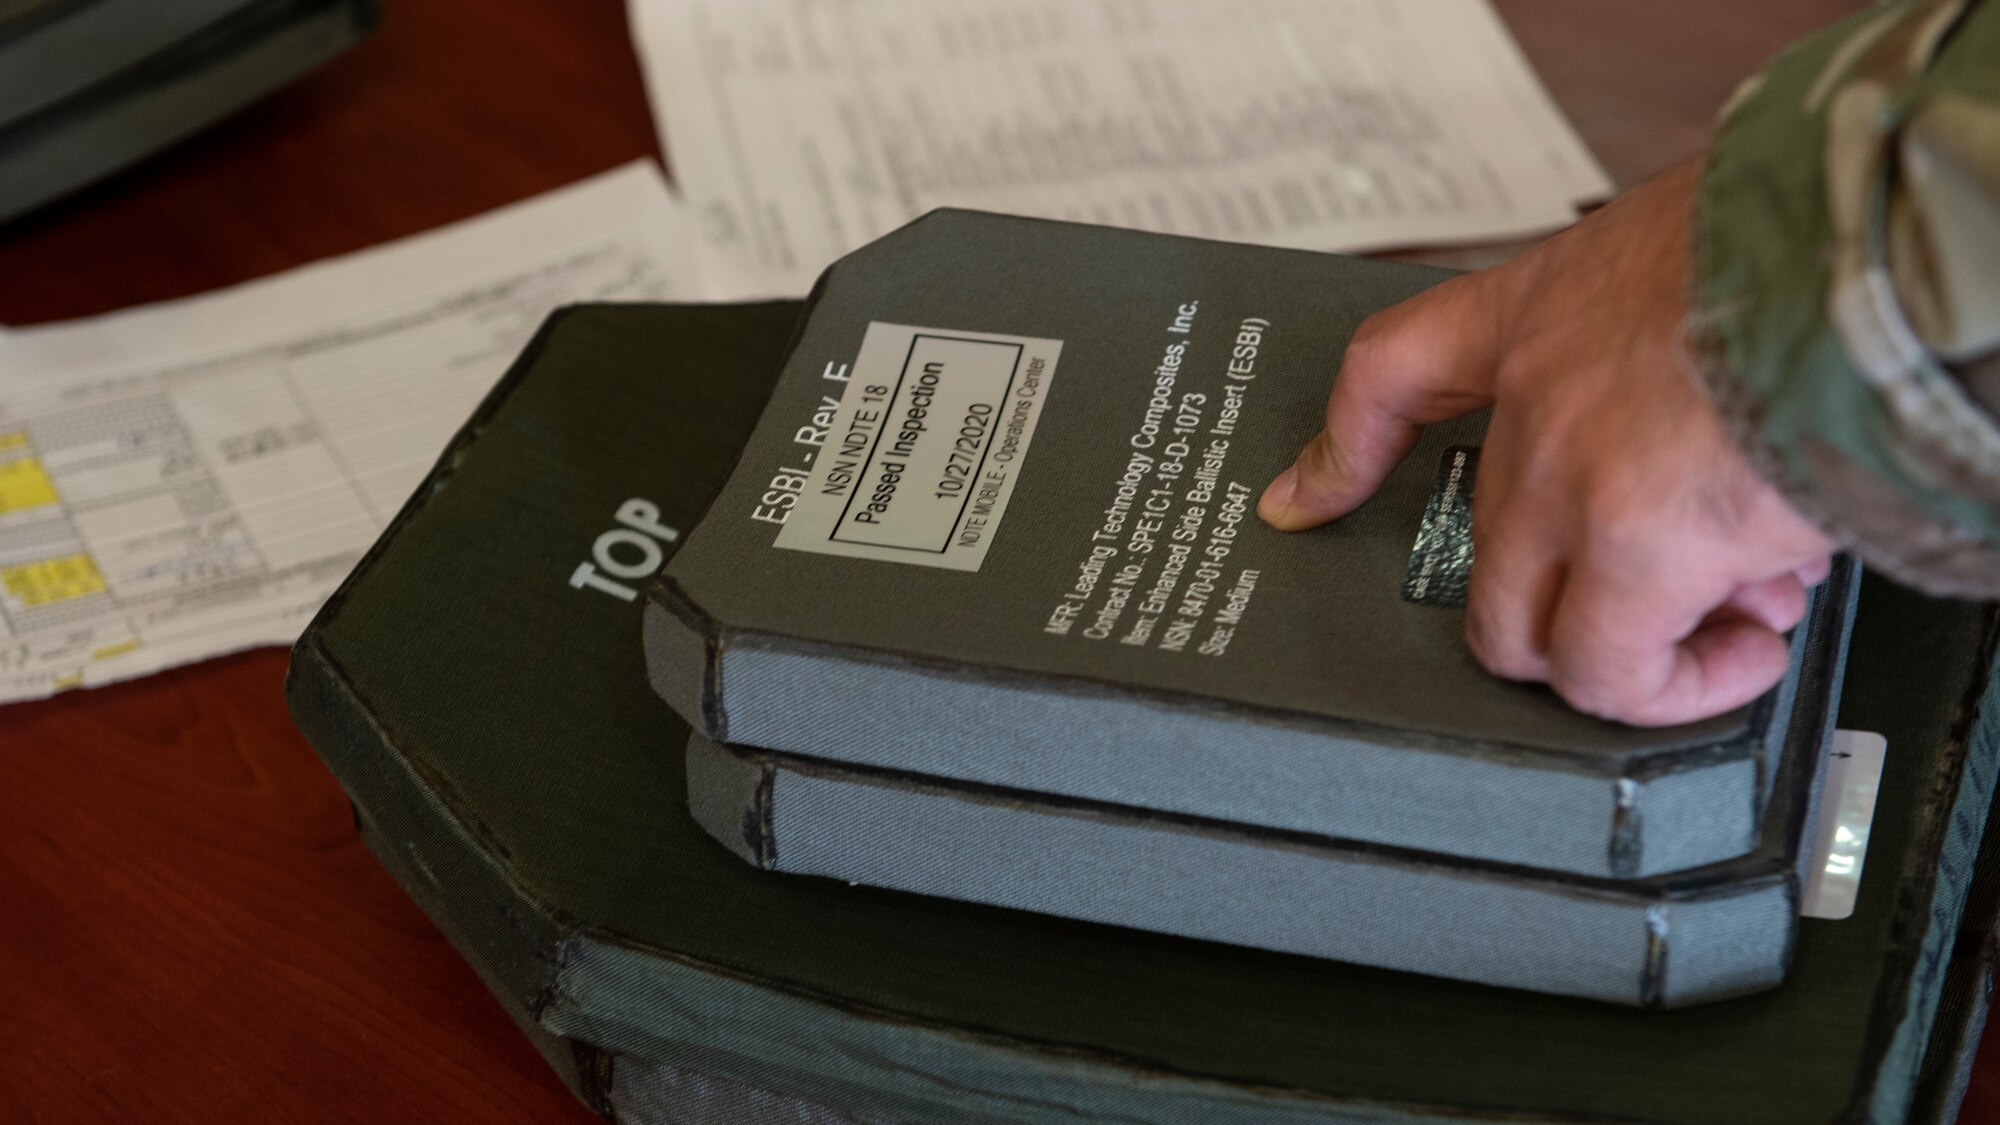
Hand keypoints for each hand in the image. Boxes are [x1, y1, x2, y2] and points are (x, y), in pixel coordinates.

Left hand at [1259, 157, 1835, 726]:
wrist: (1875, 242)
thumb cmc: (1810, 233)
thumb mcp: (1697, 253)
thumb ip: (1670, 345)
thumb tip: (1721, 421)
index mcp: (1540, 313)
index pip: (1393, 373)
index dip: (1342, 450)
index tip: (1306, 496)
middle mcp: (1536, 402)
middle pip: (1482, 568)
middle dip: (1561, 619)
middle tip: (1644, 620)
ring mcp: (1572, 481)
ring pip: (1539, 638)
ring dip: (1635, 659)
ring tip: (1733, 632)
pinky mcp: (1636, 549)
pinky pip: (1619, 673)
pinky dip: (1684, 684)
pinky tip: (1751, 646)